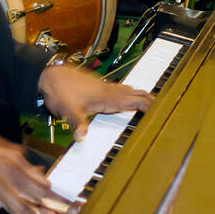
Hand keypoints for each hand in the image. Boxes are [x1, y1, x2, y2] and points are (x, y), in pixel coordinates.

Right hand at [0, 130, 71, 213]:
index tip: (71, 204)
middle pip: (39, 194)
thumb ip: (21, 162)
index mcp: (15, 163)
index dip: (57, 194)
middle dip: (59, 206)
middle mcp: (9, 175)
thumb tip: (40, 173)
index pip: (41, 181)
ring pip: (22, 209)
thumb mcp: (1, 153)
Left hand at [37, 66, 153, 142]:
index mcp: (107, 97)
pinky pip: (120, 90)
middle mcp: (109, 91)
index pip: (135, 101)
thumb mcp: (69, 111)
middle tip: (164, 107)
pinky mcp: (98, 87)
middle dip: (151, 100)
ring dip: (141, 96)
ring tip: (151, 101)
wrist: (50, 76)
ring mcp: (104, 87)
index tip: (161, 111)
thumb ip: (77, 124)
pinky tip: (127, 95)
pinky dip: (129, 94)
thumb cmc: (60, 91)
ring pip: (129, 91)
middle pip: (136, 94)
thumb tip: (82, 137)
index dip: (149, 106)